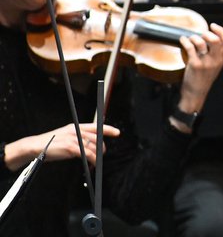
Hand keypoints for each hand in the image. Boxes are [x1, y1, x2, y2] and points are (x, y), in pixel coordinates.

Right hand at [4, 122, 120, 169]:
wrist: (35, 146)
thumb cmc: (50, 143)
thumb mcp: (66, 136)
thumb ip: (77, 137)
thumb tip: (89, 143)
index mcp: (75, 127)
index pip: (96, 126)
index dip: (108, 129)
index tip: (117, 132)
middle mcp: (76, 130)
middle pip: (97, 138)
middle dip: (101, 148)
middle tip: (100, 156)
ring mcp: (74, 138)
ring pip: (93, 147)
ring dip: (96, 157)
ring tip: (94, 164)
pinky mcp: (71, 147)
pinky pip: (87, 154)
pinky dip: (91, 161)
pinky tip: (90, 165)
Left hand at [175, 22, 222, 124]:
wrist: (196, 94)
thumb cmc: (204, 80)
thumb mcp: (215, 67)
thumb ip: (216, 55)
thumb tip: (210, 39)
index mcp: (222, 60)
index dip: (221, 31)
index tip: (214, 26)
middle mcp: (215, 60)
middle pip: (216, 41)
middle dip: (208, 33)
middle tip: (202, 33)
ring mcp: (205, 63)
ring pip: (202, 43)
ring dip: (195, 37)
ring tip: (192, 38)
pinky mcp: (194, 65)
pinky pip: (190, 48)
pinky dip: (185, 41)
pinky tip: (182, 40)